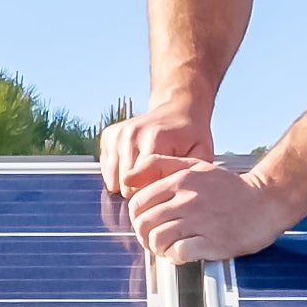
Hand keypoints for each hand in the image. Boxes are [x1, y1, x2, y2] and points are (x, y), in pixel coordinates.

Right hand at [98, 104, 217, 197]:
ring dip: (128, 184)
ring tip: (147, 175)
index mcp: (154, 140)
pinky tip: (135, 165)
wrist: (178, 109)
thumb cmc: (191, 136)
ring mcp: (117, 134)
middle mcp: (131, 134)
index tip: (164, 190)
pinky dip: (118, 174)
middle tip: (156, 182)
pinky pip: (106, 171)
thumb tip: (172, 196)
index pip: (140, 185)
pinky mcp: (109, 135)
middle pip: (125, 186)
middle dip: (140, 191)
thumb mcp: (201, 154)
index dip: (152, 194)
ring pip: (112, 181)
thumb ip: (188, 175)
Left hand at [123, 157, 299, 264]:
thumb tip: (128, 178)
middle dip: (144, 234)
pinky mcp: (211, 242)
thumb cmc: (228, 187)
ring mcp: (200, 221)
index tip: (148, 222)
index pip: (138, 202)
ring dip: (158, 248)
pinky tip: (182, 253)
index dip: (137, 216)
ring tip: (168, 247)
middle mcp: (188, 199)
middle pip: (144, 222)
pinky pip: (177, 253)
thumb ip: (160, 165)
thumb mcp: (195, 166)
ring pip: (157, 239)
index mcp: (181, 180)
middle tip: (154, 238)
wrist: (265, 202)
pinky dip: (174, 257)